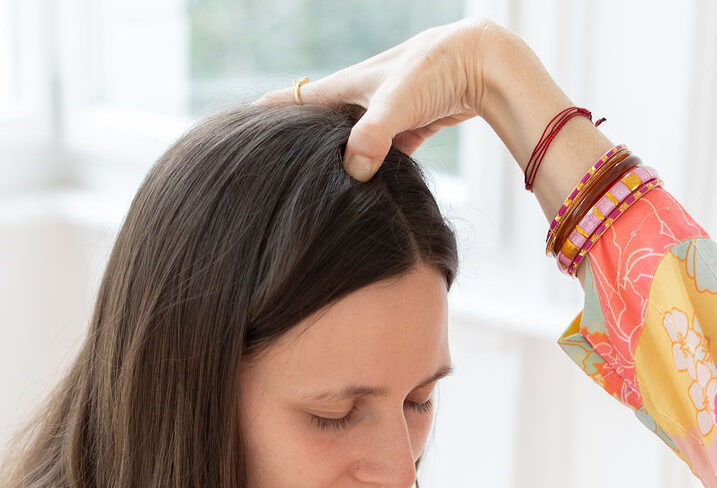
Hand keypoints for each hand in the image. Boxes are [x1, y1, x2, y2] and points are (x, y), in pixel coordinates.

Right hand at [260, 18, 499, 179]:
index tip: (236, 133)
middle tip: (272, 176)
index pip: (294, 102)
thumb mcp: (397, 104)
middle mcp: (358, 101)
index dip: (265, 117)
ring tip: (314, 193)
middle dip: (297, 148)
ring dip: (336, 165)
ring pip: (348, 145)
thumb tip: (353, 172)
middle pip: (317, 128)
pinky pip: (379, 157)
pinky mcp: (405, 130)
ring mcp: (381, 116)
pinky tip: (367, 195)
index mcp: (345, 88)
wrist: (480, 64)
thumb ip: (372, 137)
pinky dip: (372, 173)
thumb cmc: (435, 72)